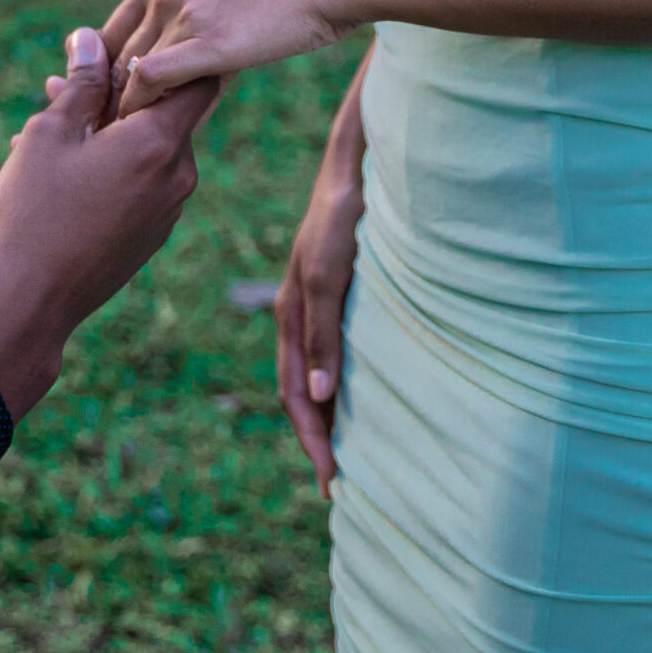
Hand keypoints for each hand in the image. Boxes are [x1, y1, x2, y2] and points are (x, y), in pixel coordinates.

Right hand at [0, 28, 217, 417]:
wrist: (32, 301)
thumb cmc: (37, 210)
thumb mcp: (51, 133)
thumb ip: (80, 83)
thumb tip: (91, 38)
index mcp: (160, 143)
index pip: (197, 78)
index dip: (171, 53)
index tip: (141, 42)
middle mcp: (178, 176)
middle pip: (166, 113)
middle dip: (120, 93)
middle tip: (63, 85)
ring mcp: (167, 210)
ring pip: (148, 149)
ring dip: (109, 130)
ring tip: (49, 127)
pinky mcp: (151, 235)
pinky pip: (140, 183)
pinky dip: (111, 165)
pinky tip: (60, 168)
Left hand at [100, 0, 351, 117]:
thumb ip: (185, 26)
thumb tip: (166, 77)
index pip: (107, 36)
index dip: (102, 78)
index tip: (107, 111)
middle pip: (113, 59)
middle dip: (109, 101)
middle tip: (108, 137)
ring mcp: (180, 13)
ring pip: (129, 73)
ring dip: (128, 112)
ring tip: (130, 144)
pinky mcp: (206, 40)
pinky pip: (152, 81)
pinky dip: (146, 109)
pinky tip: (158, 130)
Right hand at [276, 147, 362, 493]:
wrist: (358, 167)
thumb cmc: (342, 219)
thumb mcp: (327, 276)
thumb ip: (321, 335)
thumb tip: (316, 398)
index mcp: (290, 315)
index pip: (293, 394)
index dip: (312, 439)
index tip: (333, 483)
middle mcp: (300, 314)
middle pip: (300, 390)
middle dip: (316, 438)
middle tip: (339, 486)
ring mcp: (318, 302)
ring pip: (315, 373)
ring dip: (326, 414)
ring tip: (349, 451)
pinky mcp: (340, 290)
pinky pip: (334, 350)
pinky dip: (340, 383)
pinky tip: (361, 394)